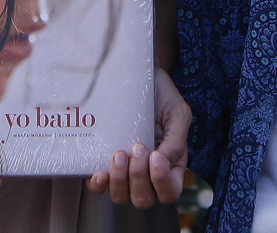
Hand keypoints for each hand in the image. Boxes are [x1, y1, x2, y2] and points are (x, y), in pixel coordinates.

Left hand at [85, 67, 189, 206]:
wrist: (138, 76)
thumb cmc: (161, 96)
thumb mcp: (177, 113)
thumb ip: (176, 140)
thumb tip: (163, 161)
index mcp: (169, 165)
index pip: (169, 192)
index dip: (162, 183)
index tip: (156, 155)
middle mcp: (147, 174)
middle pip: (143, 199)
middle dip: (139, 177)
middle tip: (137, 147)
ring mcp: (124, 171)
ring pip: (121, 196)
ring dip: (120, 179)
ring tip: (119, 153)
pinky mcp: (104, 163)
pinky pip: (98, 186)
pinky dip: (99, 184)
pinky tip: (100, 171)